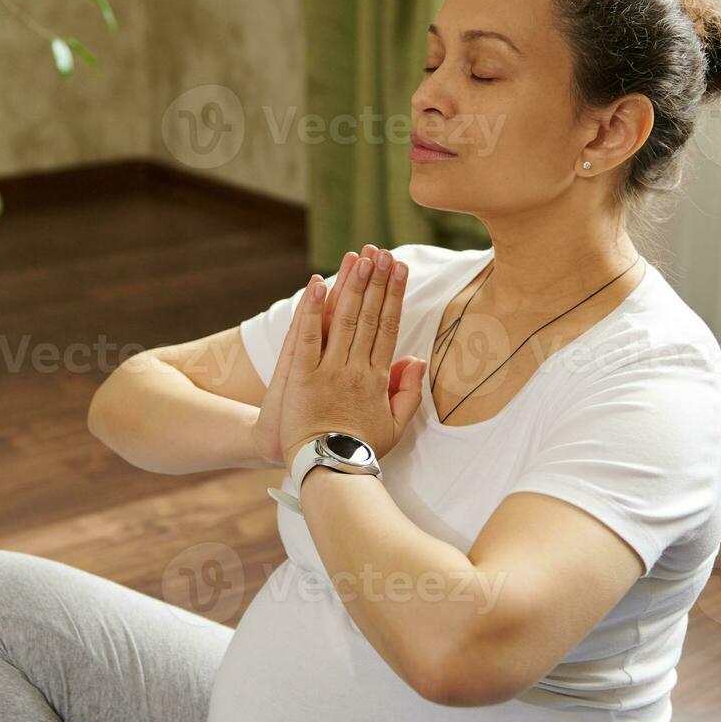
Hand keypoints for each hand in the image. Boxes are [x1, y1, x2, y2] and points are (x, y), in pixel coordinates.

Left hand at [277, 246, 425, 465]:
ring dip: (352, 286)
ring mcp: (329, 371)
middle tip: (384, 252)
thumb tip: (417, 360)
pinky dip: (312, 309)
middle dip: (377, 281)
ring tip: (361, 257)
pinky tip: (316, 283)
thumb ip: (408, 393)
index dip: (394, 296)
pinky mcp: (303, 376)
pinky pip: (308, 337)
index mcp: (378, 379)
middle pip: (370, 317)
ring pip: (344, 320)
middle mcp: (356, 369)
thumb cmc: (360, 451)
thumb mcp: (395, 428)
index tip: (400, 270)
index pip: (389, 328)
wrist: (327, 470)